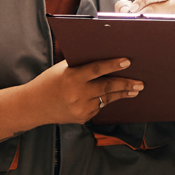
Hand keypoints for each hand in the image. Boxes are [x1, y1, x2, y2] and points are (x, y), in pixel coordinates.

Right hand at [29, 58, 143, 124]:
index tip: (127, 62)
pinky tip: (113, 96)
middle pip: (107, 88)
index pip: (96, 69)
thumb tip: (104, 55)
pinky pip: (98, 107)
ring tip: (135, 89)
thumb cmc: (49, 81)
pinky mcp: (82, 118)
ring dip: (122, 94)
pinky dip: (105, 100)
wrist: (34, 106)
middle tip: (140, 82)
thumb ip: (81, 65)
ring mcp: (81, 108)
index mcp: (72, 77)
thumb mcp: (63, 69)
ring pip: (106, 99)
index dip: (113, 65)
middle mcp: (77, 94)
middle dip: (125, 84)